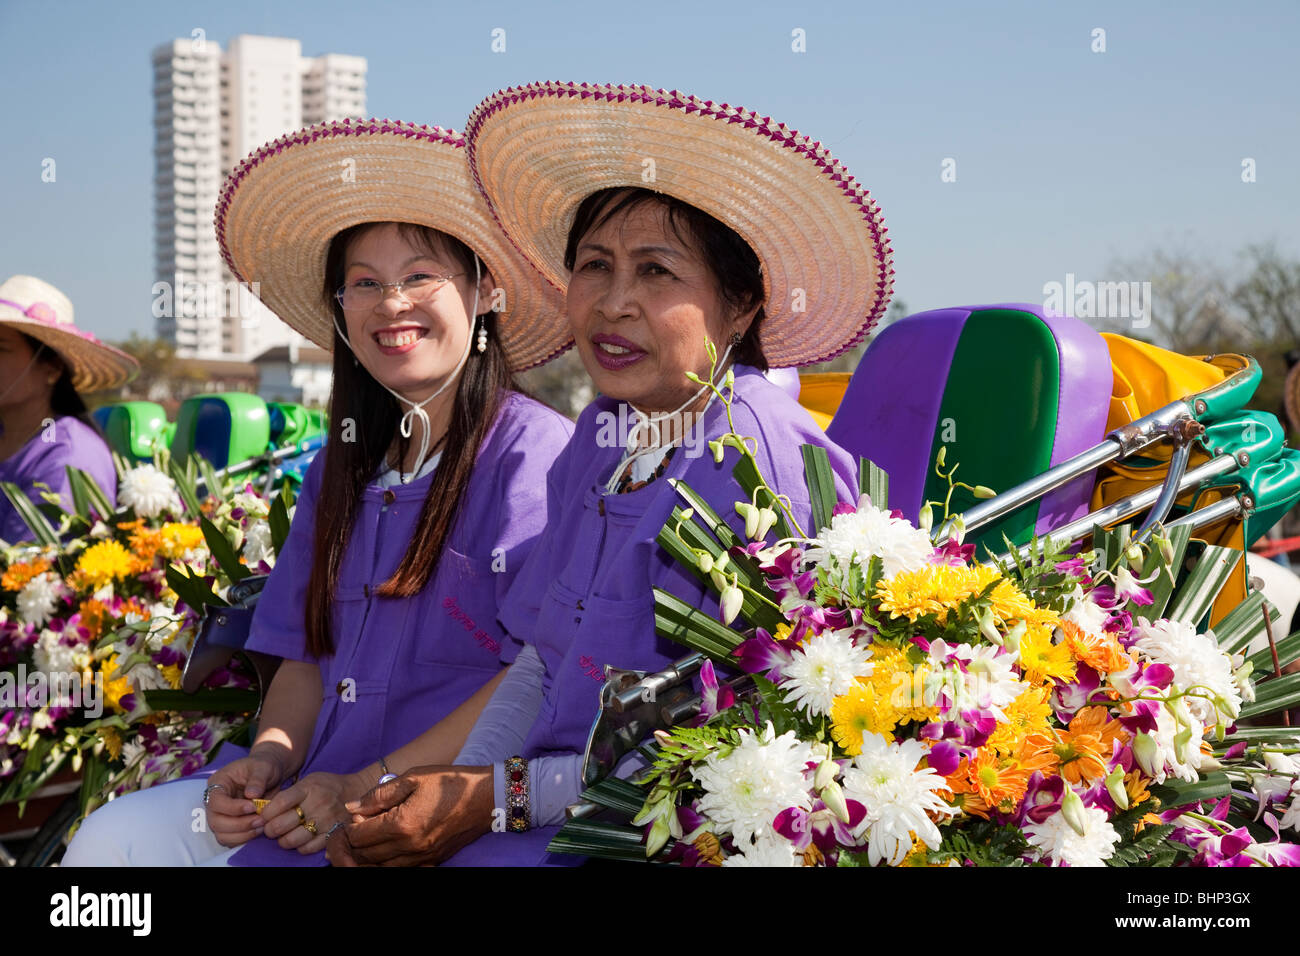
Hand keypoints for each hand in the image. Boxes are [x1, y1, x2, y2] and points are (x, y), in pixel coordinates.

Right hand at [205, 751, 286, 847]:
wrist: (270, 774)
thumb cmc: (264, 767)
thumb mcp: (264, 767)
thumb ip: (258, 779)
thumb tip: (251, 795)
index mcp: (218, 783)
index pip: (215, 801)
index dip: (232, 808)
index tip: (253, 807)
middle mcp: (215, 801)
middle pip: (215, 821)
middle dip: (238, 824)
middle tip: (260, 820)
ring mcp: (221, 815)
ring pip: (221, 834)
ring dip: (242, 834)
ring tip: (262, 825)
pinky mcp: (230, 826)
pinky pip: (231, 839)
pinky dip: (244, 839)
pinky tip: (260, 830)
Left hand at [260, 771, 358, 855]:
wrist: (357, 790)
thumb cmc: (327, 786)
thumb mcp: (308, 781)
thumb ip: (289, 794)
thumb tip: (264, 809)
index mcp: (309, 788)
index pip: (280, 803)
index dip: (266, 813)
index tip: (263, 817)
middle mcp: (317, 804)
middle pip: (283, 824)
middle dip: (270, 829)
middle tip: (270, 829)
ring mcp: (326, 820)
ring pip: (293, 839)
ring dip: (283, 840)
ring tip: (283, 836)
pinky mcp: (334, 833)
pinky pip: (309, 848)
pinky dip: (300, 847)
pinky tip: (299, 841)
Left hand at [326, 765, 492, 866]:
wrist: (486, 798)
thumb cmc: (450, 783)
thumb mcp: (413, 777)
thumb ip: (379, 794)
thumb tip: (352, 807)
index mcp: (401, 824)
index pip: (359, 835)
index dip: (351, 826)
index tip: (358, 815)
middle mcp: (409, 846)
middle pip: (366, 854)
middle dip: (357, 841)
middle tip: (364, 825)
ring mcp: (421, 857)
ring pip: (380, 866)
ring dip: (371, 854)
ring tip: (375, 836)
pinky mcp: (432, 862)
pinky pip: (400, 869)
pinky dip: (389, 861)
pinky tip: (393, 846)